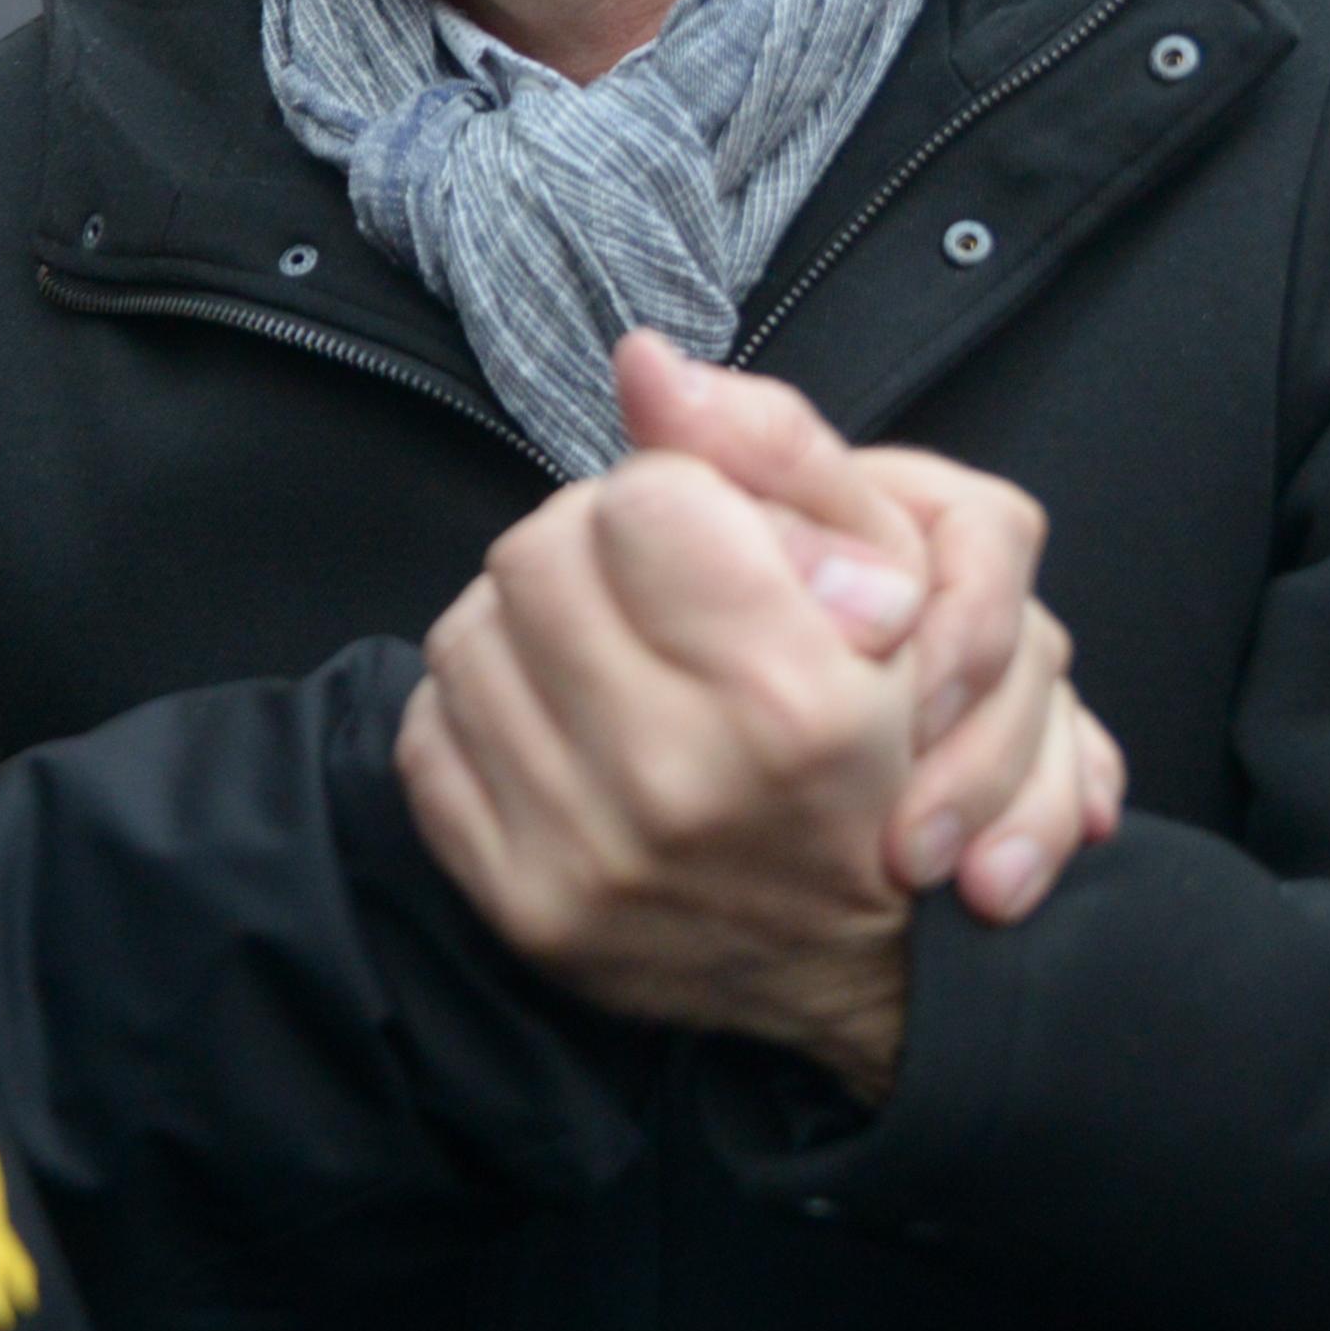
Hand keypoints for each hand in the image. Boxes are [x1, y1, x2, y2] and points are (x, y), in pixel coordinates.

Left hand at [394, 347, 1124, 1102]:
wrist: (870, 970)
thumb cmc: (887, 752)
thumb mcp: (897, 578)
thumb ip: (776, 449)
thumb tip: (642, 361)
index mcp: (791, 699)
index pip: (645, 498)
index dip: (678, 497)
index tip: (714, 541)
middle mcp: (678, 783)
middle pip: (539, 552)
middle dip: (594, 546)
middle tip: (653, 591)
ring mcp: (586, 855)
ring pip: (468, 635)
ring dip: (531, 624)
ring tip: (610, 655)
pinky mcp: (520, 906)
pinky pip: (432, 738)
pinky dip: (489, 713)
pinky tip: (565, 727)